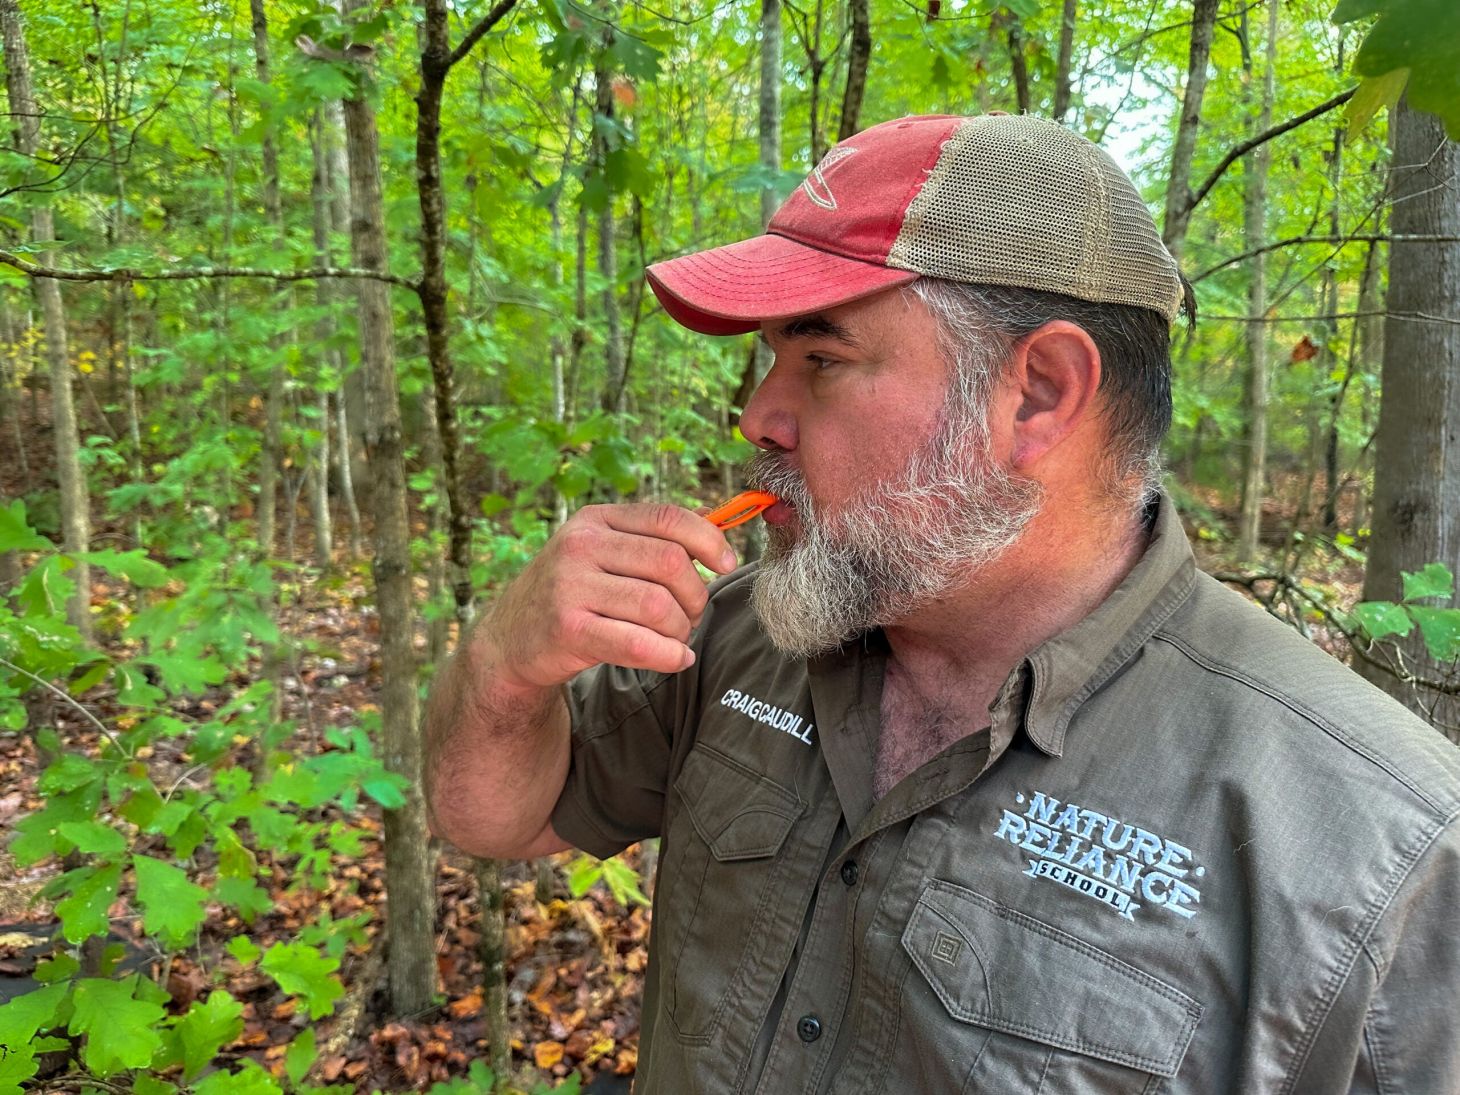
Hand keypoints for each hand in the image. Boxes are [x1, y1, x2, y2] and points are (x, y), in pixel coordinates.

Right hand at [486, 503, 737, 689]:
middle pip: (670, 562)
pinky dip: (668, 654)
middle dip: (696, 594)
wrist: (511, 640)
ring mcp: (570, 586)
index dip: (708, 540)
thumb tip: (715, 524)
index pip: (667, 516)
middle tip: (692, 615)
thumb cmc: (574, 594)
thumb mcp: (601, 553)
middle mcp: (580, 545)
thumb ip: (649, 539)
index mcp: (596, 520)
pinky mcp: (567, 629)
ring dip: (681, 629)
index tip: (725, 564)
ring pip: (658, 605)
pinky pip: (637, 642)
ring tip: (676, 638)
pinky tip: (675, 658)